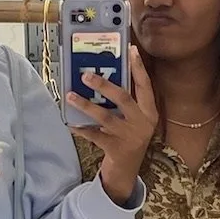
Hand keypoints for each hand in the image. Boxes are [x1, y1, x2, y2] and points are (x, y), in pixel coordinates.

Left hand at [67, 46, 158, 204]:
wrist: (127, 169)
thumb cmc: (128, 137)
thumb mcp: (134, 119)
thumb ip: (127, 101)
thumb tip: (105, 74)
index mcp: (149, 113)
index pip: (146, 86)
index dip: (139, 68)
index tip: (132, 49)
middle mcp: (142, 123)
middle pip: (124, 98)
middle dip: (104, 85)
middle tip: (86, 75)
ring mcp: (129, 137)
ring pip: (105, 117)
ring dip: (86, 105)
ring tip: (70, 96)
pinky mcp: (116, 149)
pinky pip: (94, 135)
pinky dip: (81, 129)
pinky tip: (70, 122)